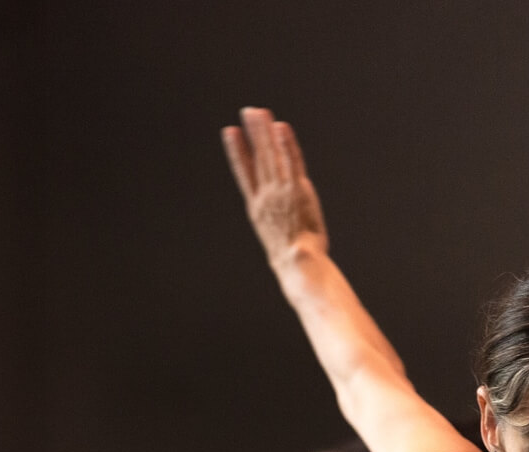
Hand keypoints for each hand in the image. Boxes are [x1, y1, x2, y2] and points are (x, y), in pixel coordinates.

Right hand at [222, 107, 327, 265]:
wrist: (297, 262)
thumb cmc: (292, 258)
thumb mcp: (279, 238)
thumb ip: (278, 222)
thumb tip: (287, 226)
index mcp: (257, 206)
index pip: (245, 172)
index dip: (238, 151)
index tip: (230, 132)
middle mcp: (266, 195)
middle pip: (259, 158)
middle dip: (254, 133)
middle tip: (248, 111)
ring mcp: (281, 191)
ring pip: (271, 155)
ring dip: (265, 132)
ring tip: (259, 112)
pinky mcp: (297, 189)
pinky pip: (291, 161)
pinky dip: (286, 144)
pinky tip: (281, 127)